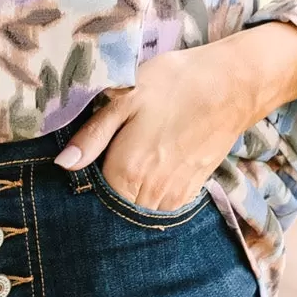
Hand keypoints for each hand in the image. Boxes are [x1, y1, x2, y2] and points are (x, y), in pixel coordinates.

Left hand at [54, 27, 296, 211]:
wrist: (233, 85)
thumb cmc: (175, 84)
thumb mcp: (125, 98)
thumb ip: (92, 135)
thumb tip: (63, 164)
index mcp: (127, 172)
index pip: (91, 201)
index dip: (78, 192)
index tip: (70, 180)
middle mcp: (150, 193)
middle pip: (114, 212)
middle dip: (101, 200)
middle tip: (97, 171)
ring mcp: (173, 197)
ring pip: (137, 213)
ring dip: (125, 201)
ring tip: (123, 169)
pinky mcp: (190, 192)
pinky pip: (159, 207)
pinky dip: (146, 198)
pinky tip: (144, 173)